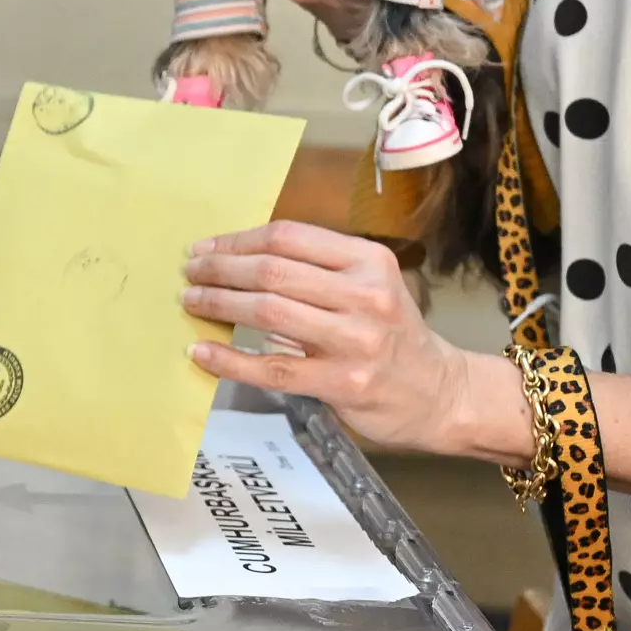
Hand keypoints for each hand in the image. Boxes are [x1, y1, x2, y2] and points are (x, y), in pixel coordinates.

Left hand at [180, 221, 515, 458]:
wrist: (440, 394)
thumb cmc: (393, 335)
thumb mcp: (370, 285)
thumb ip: (317, 270)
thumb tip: (240, 259)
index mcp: (368, 261)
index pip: (289, 237)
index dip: (239, 240)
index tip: (207, 247)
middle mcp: (365, 295)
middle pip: (273, 271)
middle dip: (221, 269)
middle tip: (190, 272)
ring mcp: (356, 341)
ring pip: (268, 312)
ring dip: (219, 304)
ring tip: (192, 301)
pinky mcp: (343, 383)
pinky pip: (272, 367)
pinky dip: (229, 358)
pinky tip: (203, 350)